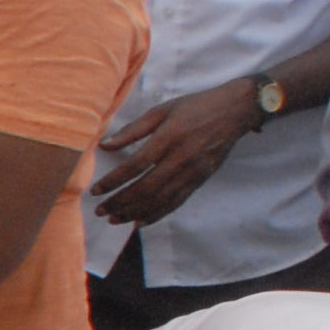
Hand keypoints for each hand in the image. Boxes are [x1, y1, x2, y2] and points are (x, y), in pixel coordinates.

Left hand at [93, 78, 263, 226]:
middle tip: (100, 211)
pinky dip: (157, 214)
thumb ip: (132, 130)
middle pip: (146, 188)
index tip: (95, 191)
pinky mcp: (200, 180)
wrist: (234, 112)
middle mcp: (180, 159)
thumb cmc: (194, 107)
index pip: (135, 166)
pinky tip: (140, 222)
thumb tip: (105, 145)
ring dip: (134, 212)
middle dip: (120, 203)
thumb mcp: (161, 110)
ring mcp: (192, 172)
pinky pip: (176, 202)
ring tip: (114, 220)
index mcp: (168, 138)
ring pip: (160, 200)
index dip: (113, 181)